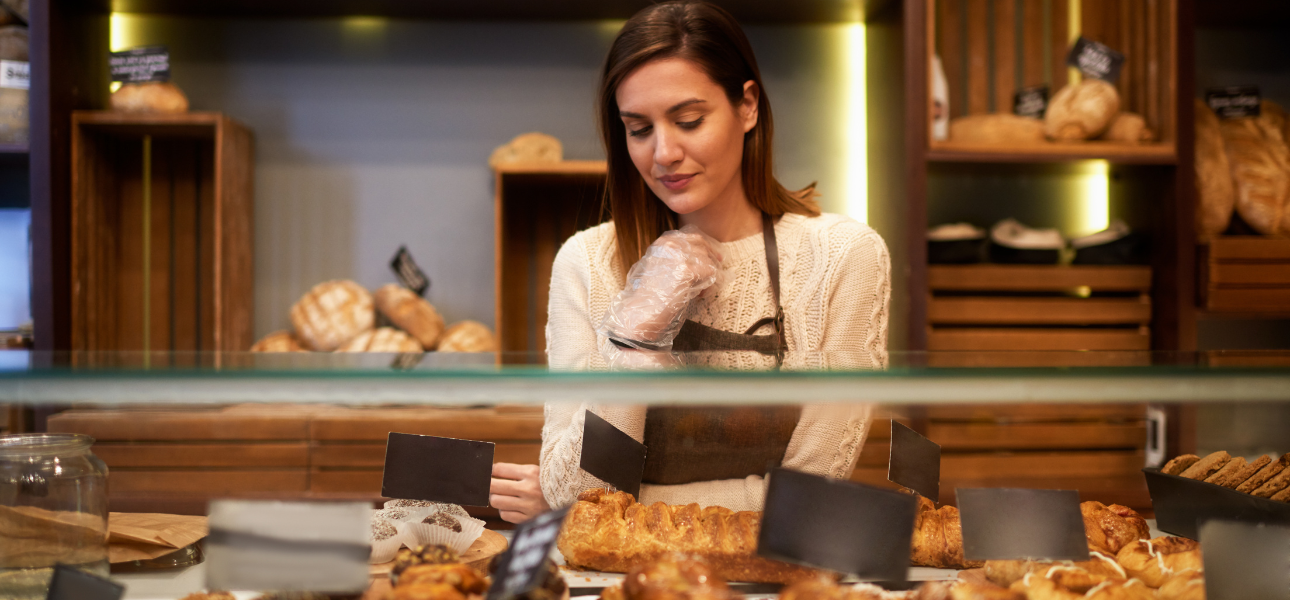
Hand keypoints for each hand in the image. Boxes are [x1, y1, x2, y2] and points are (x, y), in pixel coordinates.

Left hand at [489, 463, 548, 522]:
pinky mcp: (527, 519)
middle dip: (489, 485)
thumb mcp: (534, 471)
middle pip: (493, 486)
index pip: (499, 469)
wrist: (565, 500)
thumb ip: (515, 471)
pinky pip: (504, 515)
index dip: (491, 471)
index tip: (491, 472)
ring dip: (496, 498)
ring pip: (496, 501)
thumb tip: (491, 472)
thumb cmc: (545, 484)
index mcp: (531, 473)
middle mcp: (528, 489)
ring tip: (502, 496)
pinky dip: (505, 510)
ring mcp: (528, 505)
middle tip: (491, 485)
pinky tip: (511, 506)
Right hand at [598, 226, 722, 347]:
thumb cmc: (651, 294)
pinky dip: (709, 285)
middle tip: (717, 271)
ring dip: (710, 277)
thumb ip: (675, 258)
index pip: (694, 237)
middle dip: (712, 259)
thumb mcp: (659, 266)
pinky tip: (700, 295)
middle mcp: (671, 244)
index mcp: (664, 242)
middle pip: (703, 246)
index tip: (715, 257)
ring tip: (701, 291)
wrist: (642, 311)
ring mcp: (679, 256)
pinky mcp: (686, 270)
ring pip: (708, 260)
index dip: (707, 248)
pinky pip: (711, 273)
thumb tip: (703, 256)